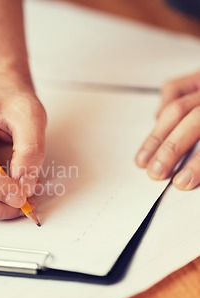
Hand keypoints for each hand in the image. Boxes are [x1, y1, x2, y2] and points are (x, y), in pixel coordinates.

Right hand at [135, 71, 199, 189]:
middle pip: (192, 120)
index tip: (182, 182)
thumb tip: (191, 174)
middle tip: (155, 173)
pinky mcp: (198, 75)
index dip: (197, 164)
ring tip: (143, 159)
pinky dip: (162, 107)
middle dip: (169, 150)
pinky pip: (174, 88)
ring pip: (176, 107)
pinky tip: (158, 123)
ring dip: (156, 136)